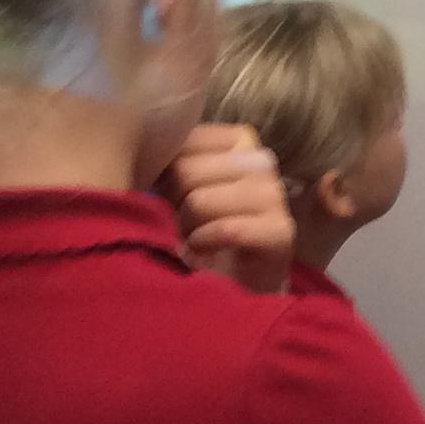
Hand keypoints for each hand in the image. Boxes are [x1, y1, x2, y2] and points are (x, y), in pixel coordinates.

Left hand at [162, 123, 293, 294]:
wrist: (234, 282)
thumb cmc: (201, 227)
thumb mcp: (180, 186)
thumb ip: (171, 159)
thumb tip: (143, 146)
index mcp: (239, 140)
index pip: (182, 141)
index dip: (164, 174)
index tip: (171, 196)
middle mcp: (261, 160)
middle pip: (185, 171)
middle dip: (174, 203)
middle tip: (182, 223)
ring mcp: (274, 195)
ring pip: (200, 200)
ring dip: (188, 227)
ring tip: (194, 238)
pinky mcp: (280, 231)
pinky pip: (226, 229)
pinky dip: (204, 243)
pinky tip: (203, 251)